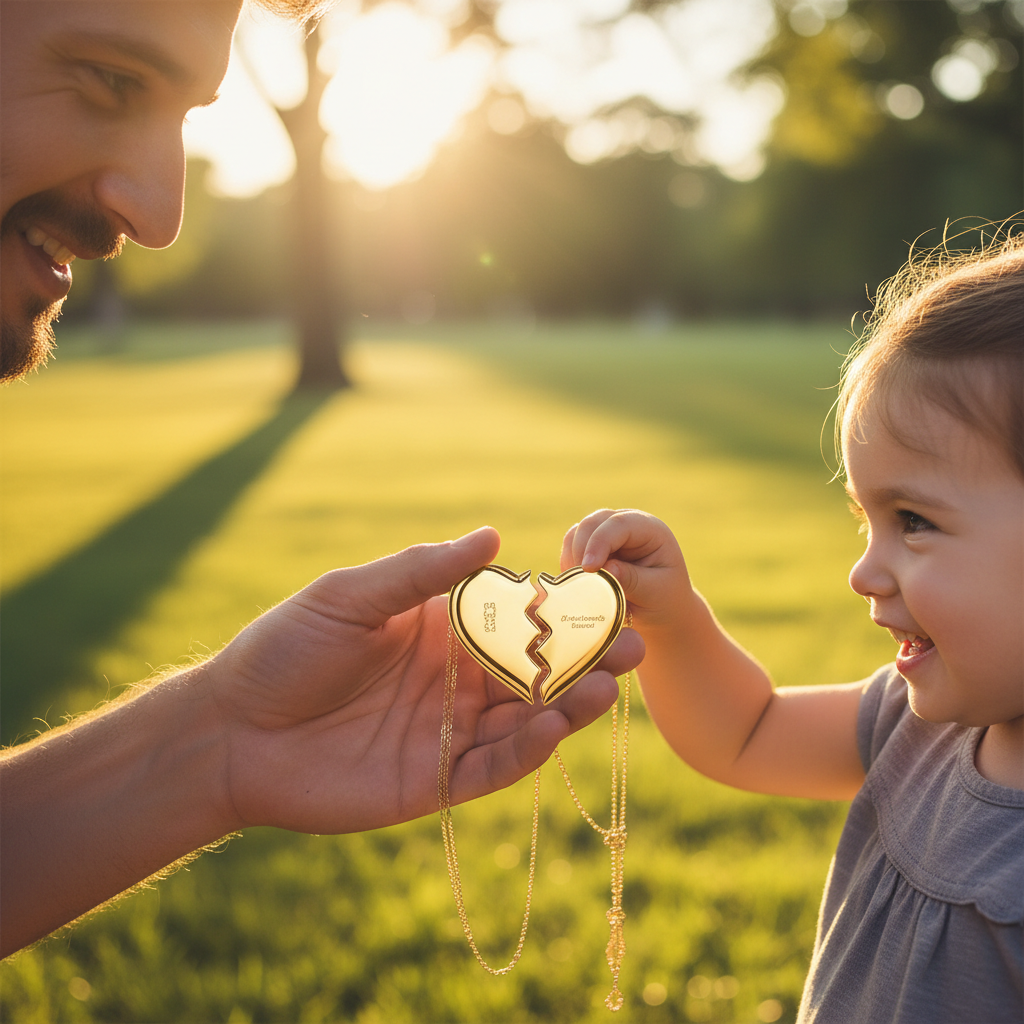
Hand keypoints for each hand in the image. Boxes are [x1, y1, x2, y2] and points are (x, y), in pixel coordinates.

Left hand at [208, 527, 643, 833]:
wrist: (230, 732)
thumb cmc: (284, 649)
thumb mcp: (351, 596)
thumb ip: (422, 572)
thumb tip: (492, 536)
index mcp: (438, 631)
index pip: (513, 620)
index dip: (557, 612)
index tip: (601, 597)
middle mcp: (454, 681)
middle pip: (533, 672)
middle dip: (583, 660)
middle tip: (631, 645)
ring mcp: (448, 732)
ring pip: (526, 720)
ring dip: (571, 705)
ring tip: (611, 684)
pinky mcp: (437, 781)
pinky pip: (494, 766)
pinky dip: (529, 749)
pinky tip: (555, 727)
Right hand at [561, 509, 693, 628]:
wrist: (662, 612)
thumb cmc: (665, 601)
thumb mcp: (655, 592)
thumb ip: (632, 579)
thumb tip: (605, 568)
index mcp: (650, 529)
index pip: (619, 524)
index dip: (600, 542)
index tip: (589, 569)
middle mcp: (627, 525)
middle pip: (593, 523)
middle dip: (582, 549)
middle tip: (581, 580)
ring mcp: (608, 533)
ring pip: (577, 533)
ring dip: (572, 557)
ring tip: (579, 585)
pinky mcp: (593, 546)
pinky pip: (571, 547)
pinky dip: (569, 563)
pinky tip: (576, 583)